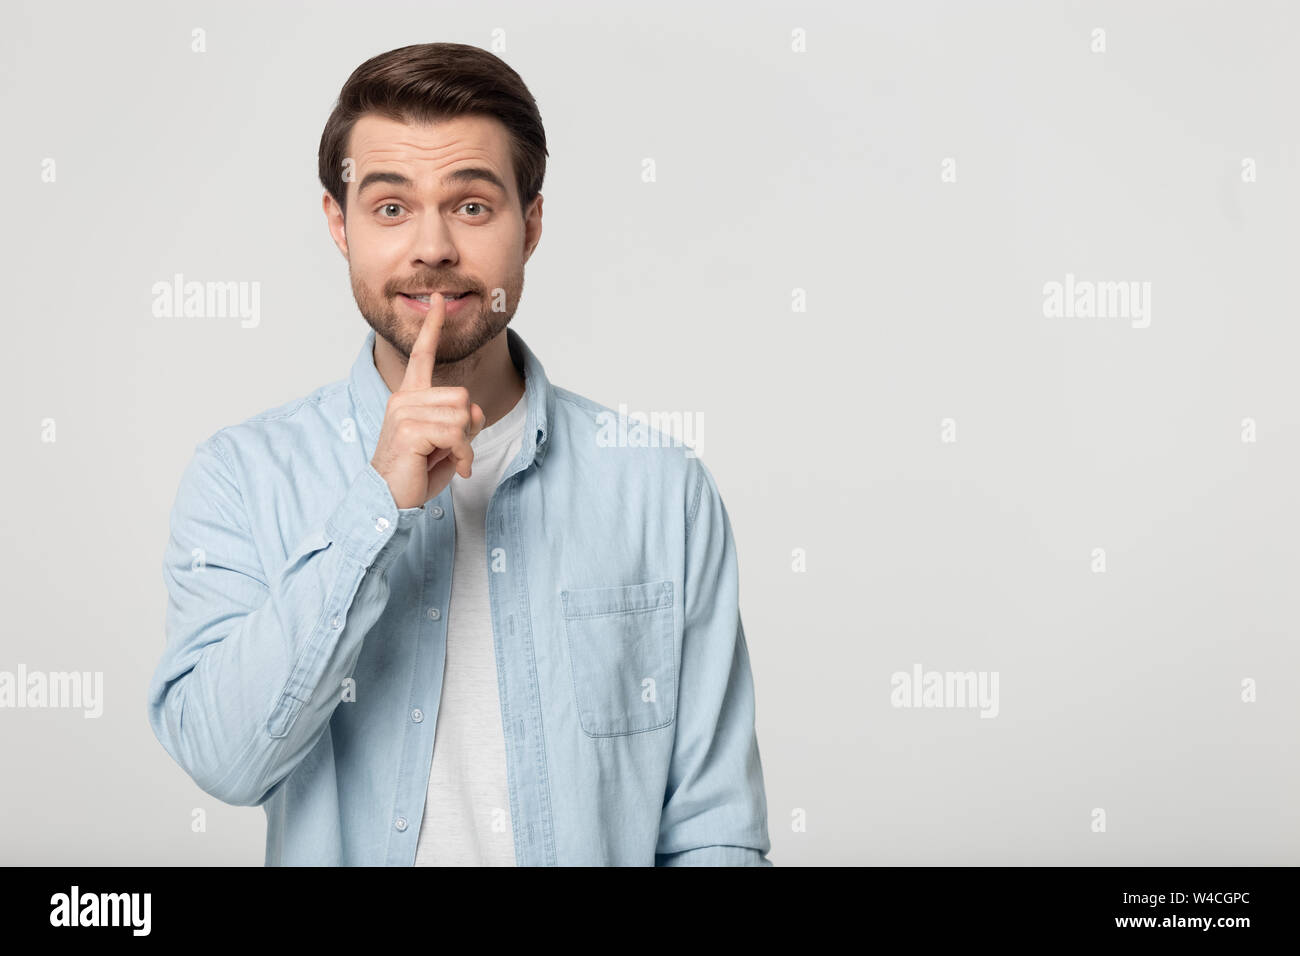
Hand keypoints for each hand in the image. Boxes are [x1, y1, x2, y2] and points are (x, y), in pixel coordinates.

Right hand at [370, 294, 486, 508]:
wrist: (389, 499)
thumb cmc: (416, 470)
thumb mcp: (446, 441)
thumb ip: (461, 419)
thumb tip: (473, 409)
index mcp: (409, 396)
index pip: (422, 354)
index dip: (433, 328)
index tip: (438, 299)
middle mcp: (404, 399)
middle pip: (462, 396)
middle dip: (467, 427)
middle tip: (452, 449)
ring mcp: (404, 413)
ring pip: (462, 414)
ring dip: (465, 443)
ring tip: (447, 459)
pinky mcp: (409, 430)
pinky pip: (455, 434)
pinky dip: (462, 455)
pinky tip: (453, 469)